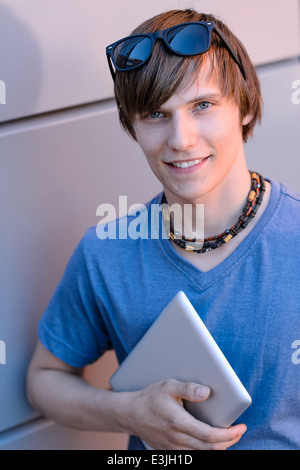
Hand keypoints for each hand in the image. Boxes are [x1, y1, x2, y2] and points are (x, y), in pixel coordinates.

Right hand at [122, 378, 246, 449]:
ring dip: (219, 447)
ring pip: (203, 455)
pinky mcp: (170, 451)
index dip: (229, 434)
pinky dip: (206, 450)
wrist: (130, 414)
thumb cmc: (150, 397)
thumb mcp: (168, 386)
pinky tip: (211, 441)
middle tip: (239, 431)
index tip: (241, 427)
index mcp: (178, 422)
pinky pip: (193, 455)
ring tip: (229, 435)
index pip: (210, 436)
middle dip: (229, 441)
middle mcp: (176, 439)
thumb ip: (188, 388)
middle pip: (211, 449)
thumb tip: (207, 392)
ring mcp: (173, 448)